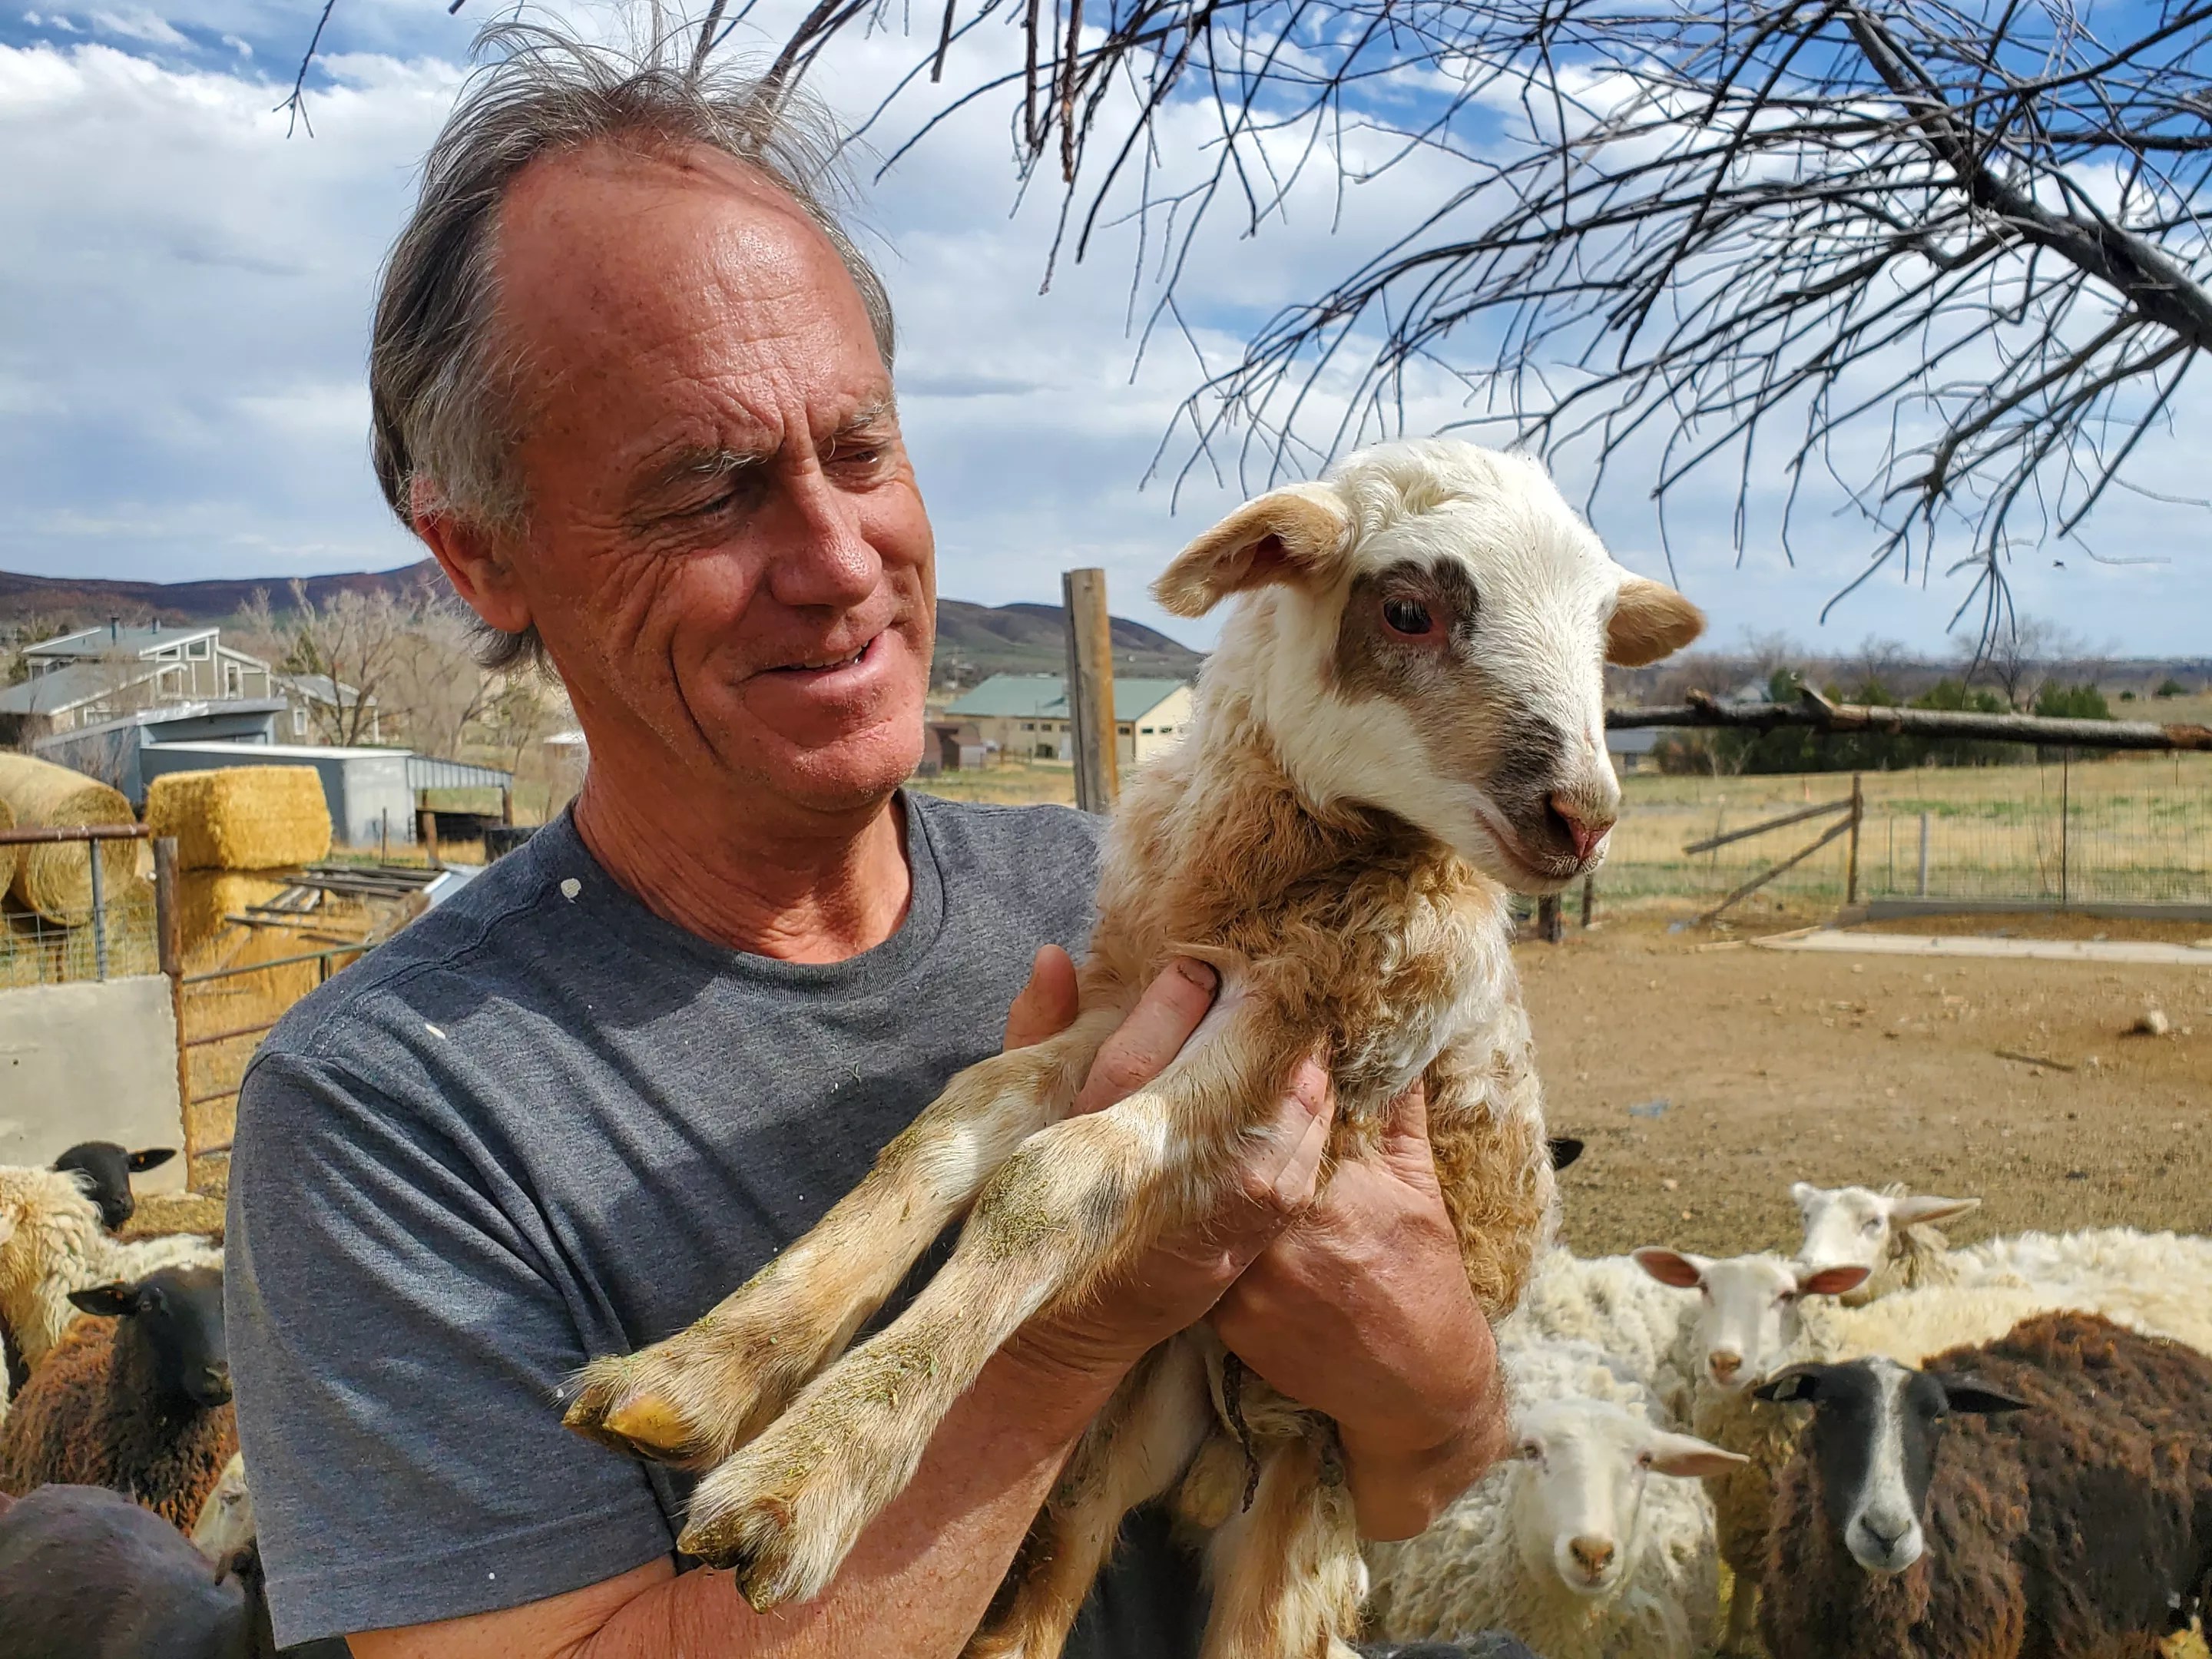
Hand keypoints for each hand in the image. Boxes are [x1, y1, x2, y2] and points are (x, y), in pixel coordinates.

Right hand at [998, 947, 1332, 1385]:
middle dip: (1259, 1017)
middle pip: (1232, 1067)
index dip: (1180, 992)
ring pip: (1286, 1107)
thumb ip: (1037, 1030)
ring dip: (1298, 1059)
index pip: (1146, 1040)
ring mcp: (1218, 1200)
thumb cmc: (1042, 1200)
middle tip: (1273, 978)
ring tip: (1298, 1023)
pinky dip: (1316, 1112)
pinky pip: (1305, 1156)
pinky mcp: (1253, 1232)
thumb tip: (1055, 955)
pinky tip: (1313, 1082)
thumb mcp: (1021, 1112)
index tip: (1200, 964)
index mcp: (1095, 1122)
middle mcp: (1162, 1160)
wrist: (1070, 1324)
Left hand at [1209, 1078, 1505, 1537]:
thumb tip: (1391, 1038)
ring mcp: (1249, 1283)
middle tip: (1186, 1057)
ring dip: (1187, 1166)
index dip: (1252, 1069)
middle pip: (1223, 1155)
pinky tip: (1174, 1197)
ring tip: (1170, 1118)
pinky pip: (1193, 1255)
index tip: (1239, 1026)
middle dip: (1208, 1109)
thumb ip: (1395, 1107)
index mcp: (1329, 1192)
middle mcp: (1282, 1237)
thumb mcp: (1417, 1179)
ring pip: (1198, 1205)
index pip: (1275, 1113)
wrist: (1417, 1383)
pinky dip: (1186, 1227)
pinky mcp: (1227, 1319)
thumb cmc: (1422, 1271)